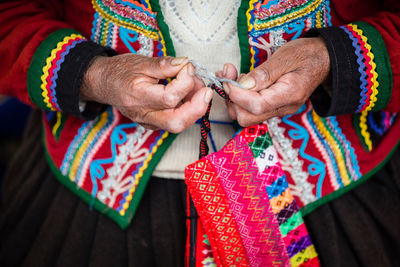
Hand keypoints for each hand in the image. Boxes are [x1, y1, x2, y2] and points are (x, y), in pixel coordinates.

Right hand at [80, 54, 212, 132]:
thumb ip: (165, 64)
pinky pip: (174, 122)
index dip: (185, 81)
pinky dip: (186, 110)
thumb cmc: (121, 71)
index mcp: (138, 96)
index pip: (170, 97)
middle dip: (197, 107)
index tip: (188, 67)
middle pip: (176, 122)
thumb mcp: (141, 62)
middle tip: (205, 90)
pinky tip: (188, 96)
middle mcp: (143, 114)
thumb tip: (185, 64)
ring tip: (197, 89)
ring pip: (177, 125)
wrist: (104, 84)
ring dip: (194, 108)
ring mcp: (148, 122)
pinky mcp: (153, 124)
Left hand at [222, 37, 329, 126]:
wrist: (323, 60)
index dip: (237, 94)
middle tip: (228, 76)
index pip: (256, 105)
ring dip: (233, 98)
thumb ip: (264, 73)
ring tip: (233, 75)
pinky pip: (251, 109)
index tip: (227, 80)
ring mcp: (277, 110)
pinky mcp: (272, 107)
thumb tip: (242, 85)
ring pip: (246, 115)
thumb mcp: (285, 57)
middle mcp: (283, 108)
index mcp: (290, 95)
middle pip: (247, 117)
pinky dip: (239, 97)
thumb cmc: (306, 55)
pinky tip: (239, 81)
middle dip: (232, 99)